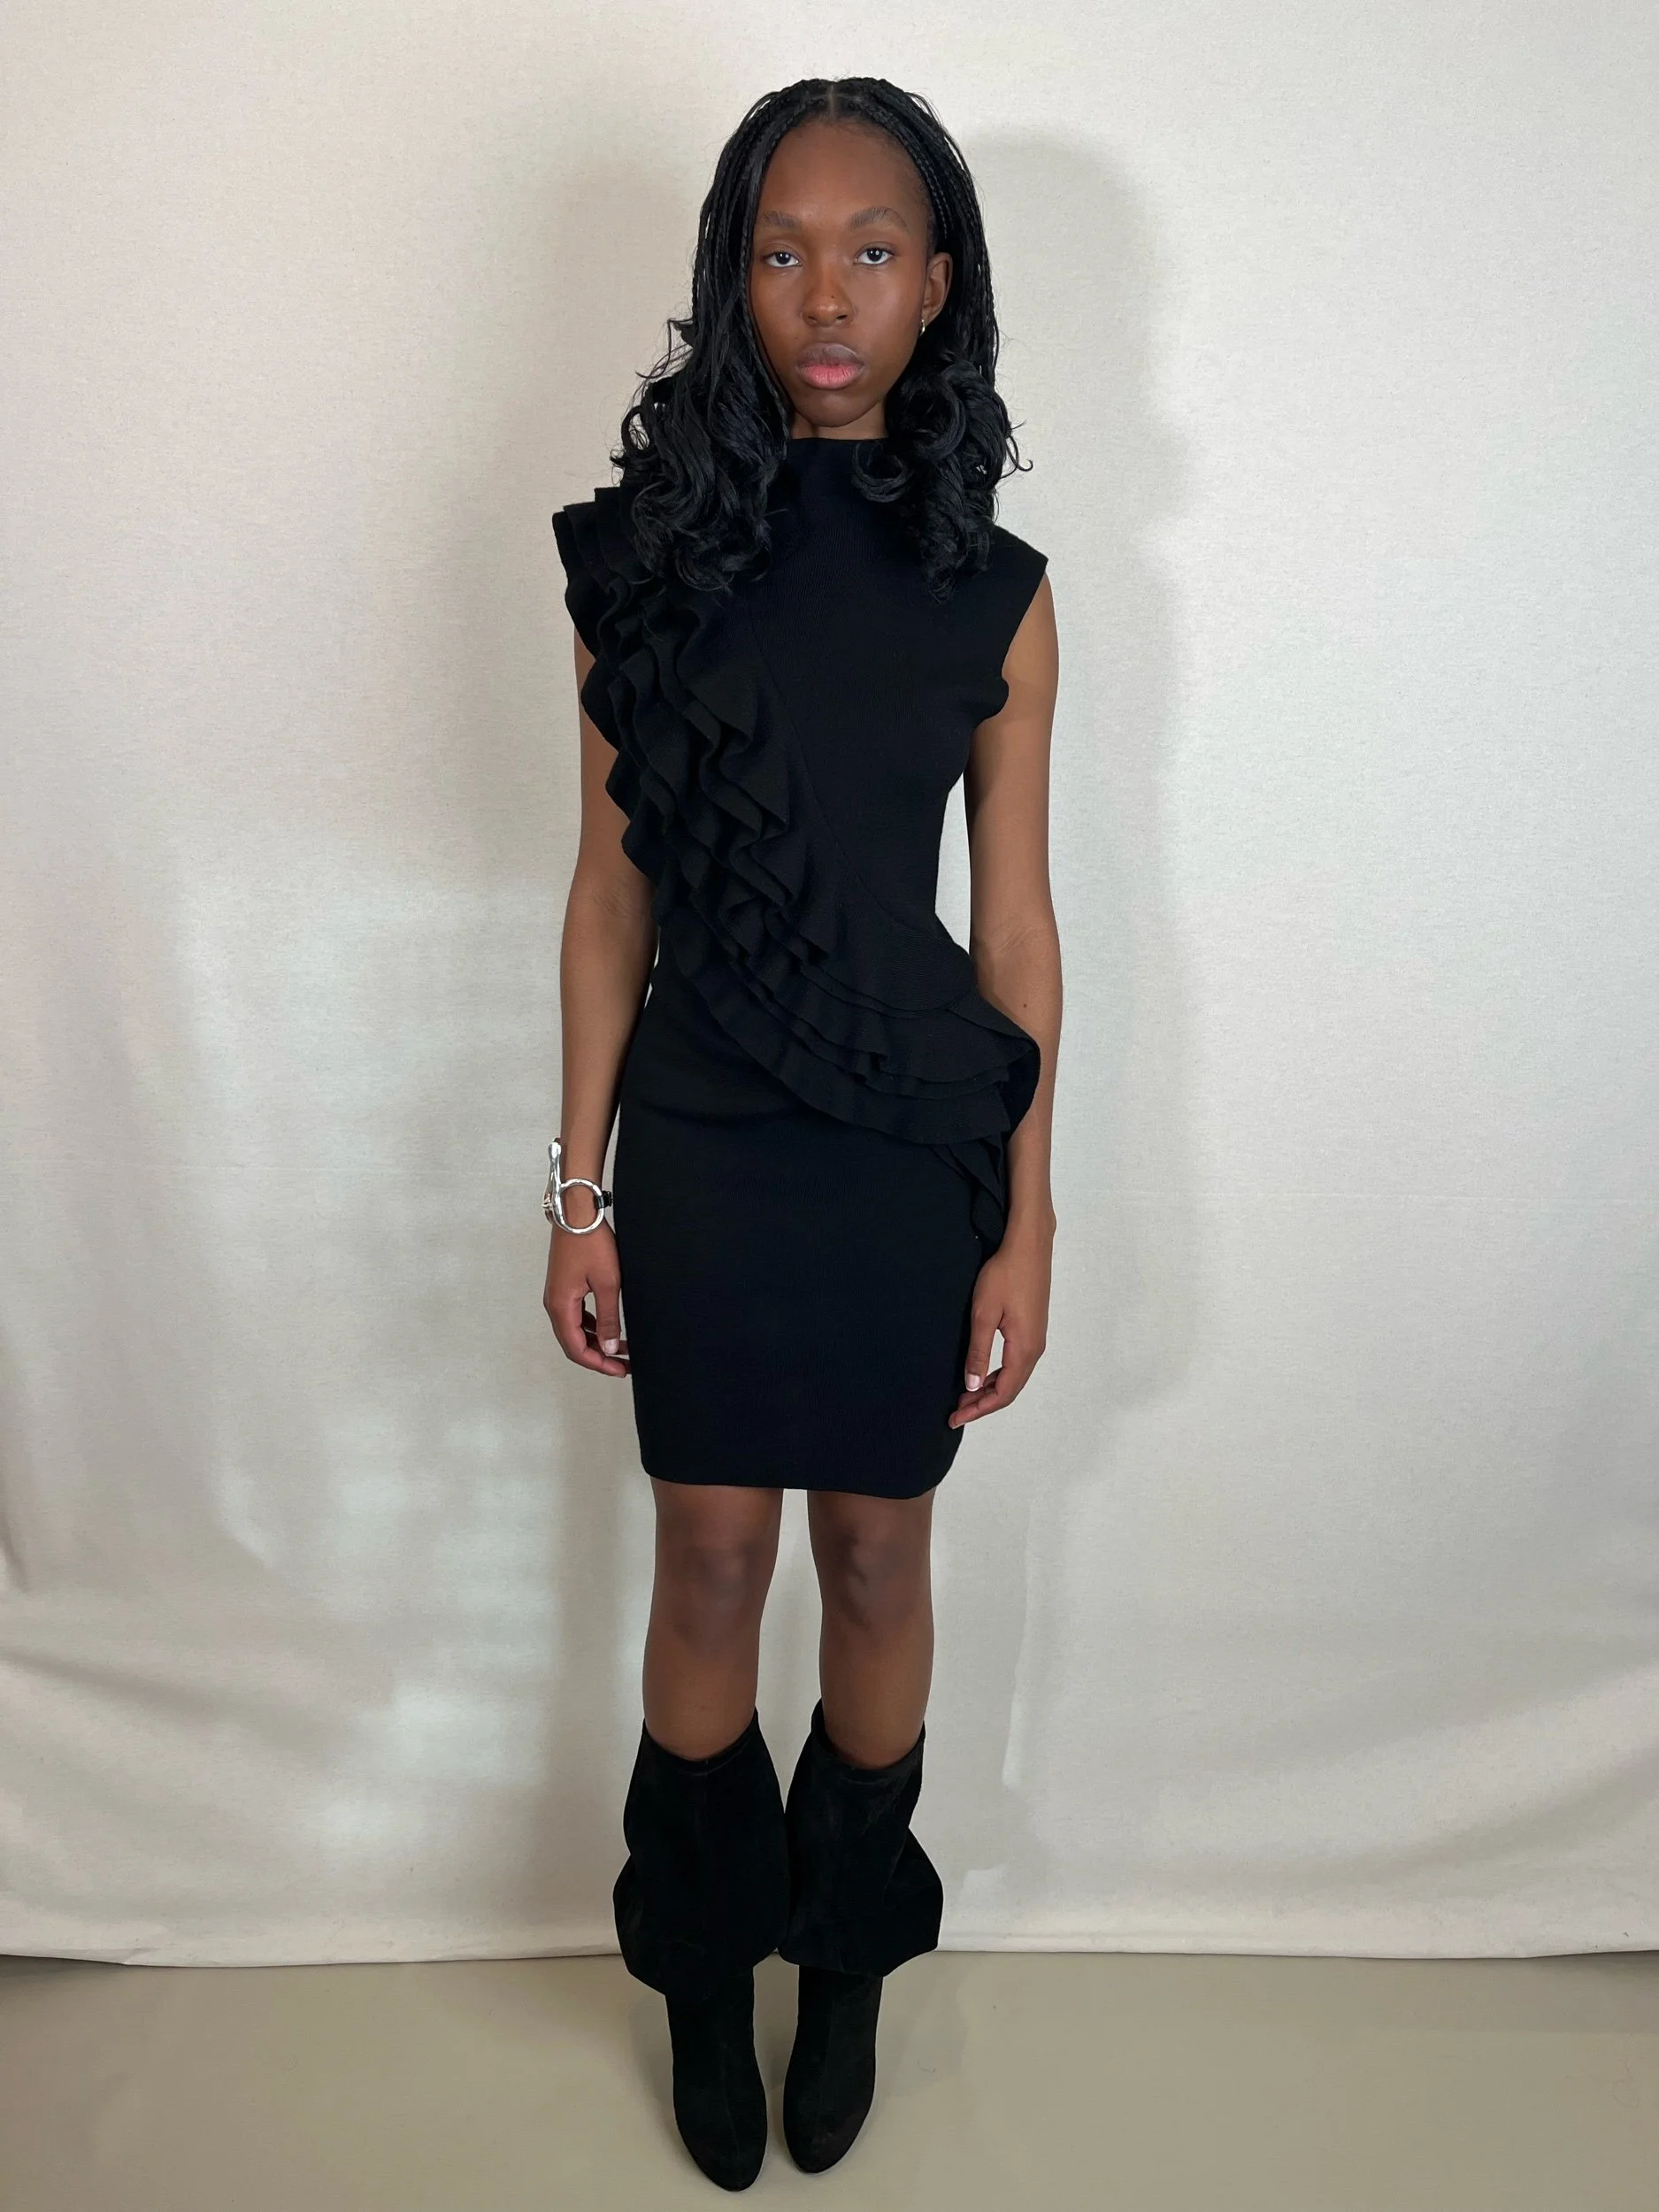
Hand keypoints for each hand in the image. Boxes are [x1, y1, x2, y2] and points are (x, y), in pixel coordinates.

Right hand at [543, 1220, 629, 1376]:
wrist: (576, 1212)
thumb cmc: (592, 1244)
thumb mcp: (608, 1283)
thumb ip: (609, 1319)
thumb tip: (610, 1349)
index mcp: (560, 1307)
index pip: (576, 1349)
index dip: (599, 1364)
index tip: (620, 1370)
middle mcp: (553, 1304)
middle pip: (573, 1343)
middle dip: (599, 1357)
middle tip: (624, 1364)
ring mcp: (557, 1295)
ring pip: (574, 1330)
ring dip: (596, 1342)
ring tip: (622, 1349)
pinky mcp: (563, 1287)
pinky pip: (575, 1316)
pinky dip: (591, 1327)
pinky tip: (609, 1328)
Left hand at [947, 1226, 1051, 1428]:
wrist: (1029, 1245)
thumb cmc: (1005, 1275)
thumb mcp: (983, 1314)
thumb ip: (978, 1352)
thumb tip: (971, 1386)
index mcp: (1024, 1349)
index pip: (1002, 1393)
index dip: (979, 1409)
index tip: (955, 1417)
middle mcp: (1035, 1348)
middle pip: (1010, 1389)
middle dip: (982, 1403)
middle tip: (956, 1411)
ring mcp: (1036, 1338)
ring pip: (1013, 1376)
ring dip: (989, 1389)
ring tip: (965, 1396)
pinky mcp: (1033, 1328)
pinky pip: (1016, 1363)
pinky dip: (998, 1374)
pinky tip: (982, 1372)